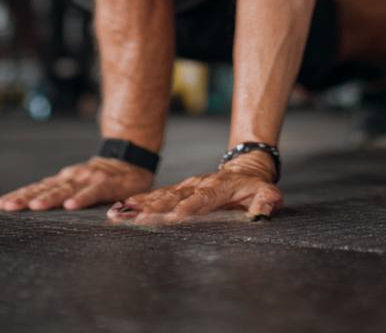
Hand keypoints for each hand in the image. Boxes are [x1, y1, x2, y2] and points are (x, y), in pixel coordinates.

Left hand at [0, 157, 153, 211]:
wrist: (129, 163)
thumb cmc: (99, 181)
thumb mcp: (76, 189)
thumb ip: (59, 197)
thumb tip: (31, 209)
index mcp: (62, 181)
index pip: (35, 189)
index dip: (18, 196)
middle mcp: (71, 178)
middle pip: (44, 189)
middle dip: (25, 198)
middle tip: (7, 207)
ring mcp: (87, 180)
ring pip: (65, 190)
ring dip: (49, 198)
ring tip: (34, 206)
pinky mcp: (105, 184)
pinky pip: (92, 193)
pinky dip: (81, 199)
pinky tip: (70, 205)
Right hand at [106, 153, 282, 224]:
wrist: (242, 168)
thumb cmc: (253, 184)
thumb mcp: (265, 190)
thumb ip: (266, 198)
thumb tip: (267, 205)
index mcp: (216, 187)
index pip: (200, 199)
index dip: (187, 208)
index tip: (173, 217)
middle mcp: (196, 185)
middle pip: (172, 197)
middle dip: (152, 208)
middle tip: (133, 218)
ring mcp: (185, 186)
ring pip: (159, 195)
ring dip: (138, 205)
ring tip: (118, 213)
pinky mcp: (177, 190)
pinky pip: (155, 195)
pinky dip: (137, 202)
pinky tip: (120, 210)